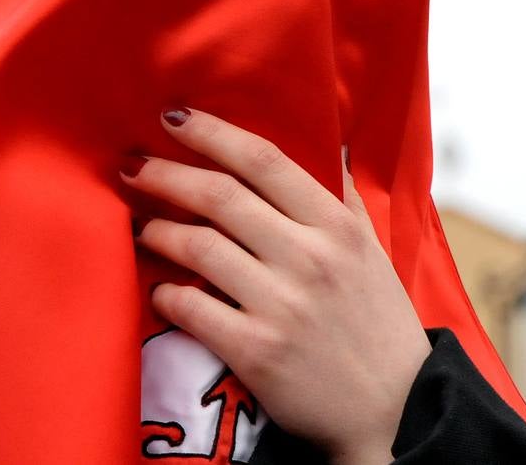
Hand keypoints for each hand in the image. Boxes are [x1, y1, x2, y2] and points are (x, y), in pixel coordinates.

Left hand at [123, 108, 431, 464]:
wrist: (393, 407)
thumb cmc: (380, 322)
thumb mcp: (373, 251)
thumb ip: (346, 198)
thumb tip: (332, 147)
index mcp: (337, 225)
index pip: (265, 160)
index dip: (212, 132)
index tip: (173, 117)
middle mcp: (309, 256)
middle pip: (220, 196)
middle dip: (165, 174)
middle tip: (132, 166)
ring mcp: (282, 304)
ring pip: (198, 246)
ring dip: (157, 230)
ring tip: (140, 226)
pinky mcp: (257, 351)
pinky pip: (191, 308)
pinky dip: (165, 294)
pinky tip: (159, 289)